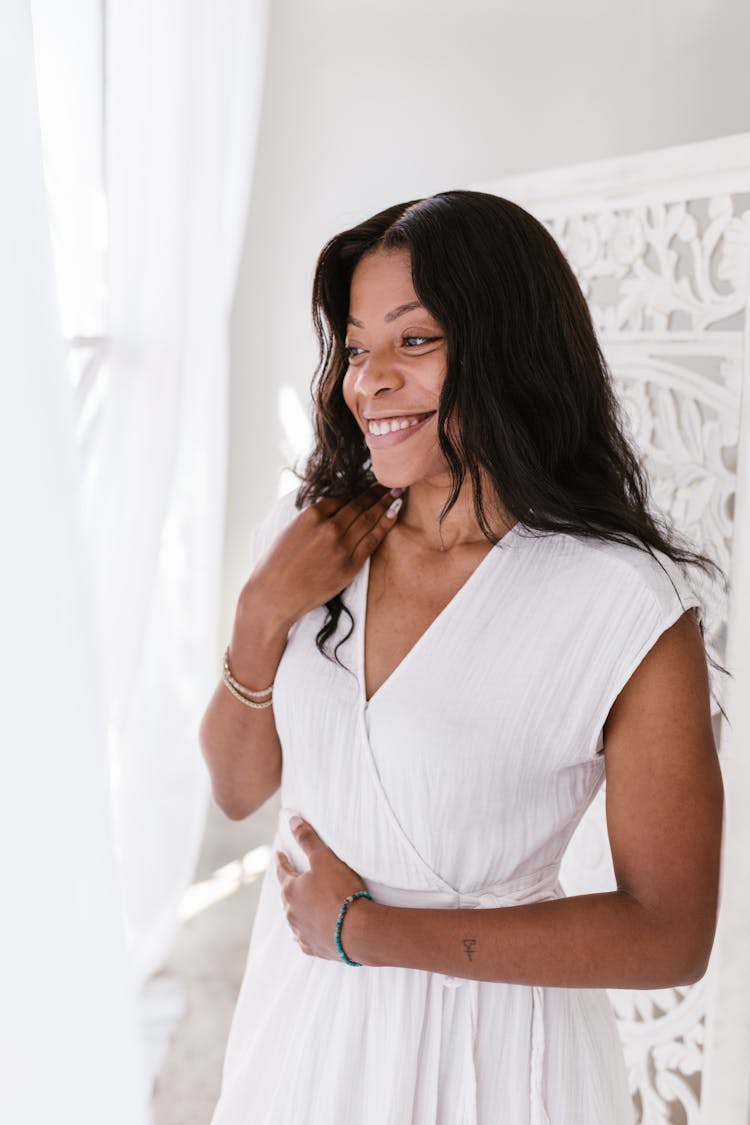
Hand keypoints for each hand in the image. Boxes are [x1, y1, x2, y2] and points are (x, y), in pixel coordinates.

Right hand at [241, 483, 404, 628]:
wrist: (274, 595)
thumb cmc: (276, 565)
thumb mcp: (290, 531)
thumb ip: (311, 517)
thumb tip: (326, 505)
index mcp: (311, 515)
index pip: (339, 498)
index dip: (355, 492)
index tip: (367, 487)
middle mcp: (328, 527)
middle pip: (358, 505)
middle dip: (376, 492)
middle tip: (391, 482)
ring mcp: (340, 546)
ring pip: (368, 519)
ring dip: (385, 504)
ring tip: (398, 492)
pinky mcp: (349, 565)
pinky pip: (371, 541)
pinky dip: (384, 525)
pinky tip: (393, 513)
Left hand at [276, 817, 369, 960]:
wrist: (356, 930)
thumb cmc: (339, 891)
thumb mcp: (324, 858)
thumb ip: (307, 838)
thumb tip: (291, 818)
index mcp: (291, 890)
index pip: (283, 871)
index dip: (282, 860)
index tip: (279, 854)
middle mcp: (292, 912)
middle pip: (287, 896)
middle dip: (289, 886)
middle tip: (290, 878)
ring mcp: (302, 932)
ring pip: (294, 919)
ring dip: (296, 910)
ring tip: (298, 906)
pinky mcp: (315, 948)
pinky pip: (304, 939)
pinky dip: (304, 933)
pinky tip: (303, 934)